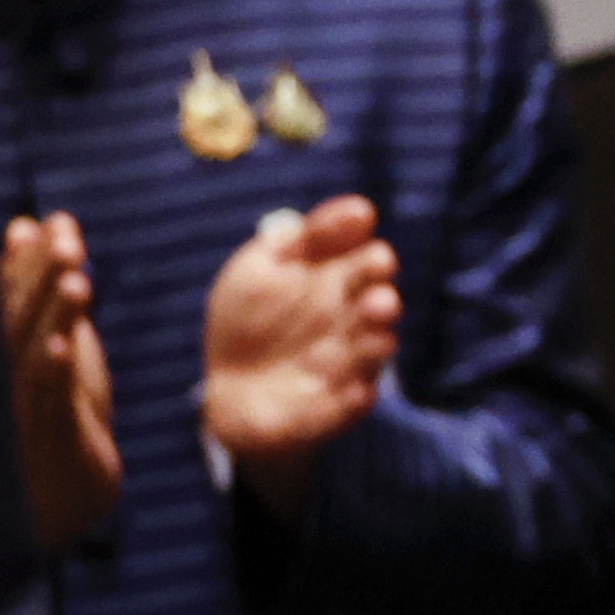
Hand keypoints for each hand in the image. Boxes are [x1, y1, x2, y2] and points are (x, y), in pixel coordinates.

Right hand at [0, 211, 118, 551]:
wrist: (64, 501)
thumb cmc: (61, 418)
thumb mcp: (62, 355)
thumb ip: (55, 300)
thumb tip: (44, 236)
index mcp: (9, 354)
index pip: (12, 299)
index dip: (26, 260)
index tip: (43, 222)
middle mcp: (6, 377)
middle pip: (20, 318)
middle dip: (42, 275)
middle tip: (65, 236)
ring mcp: (24, 408)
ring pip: (35, 354)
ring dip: (53, 315)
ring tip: (76, 277)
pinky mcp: (50, 440)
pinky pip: (48, 403)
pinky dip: (52, 372)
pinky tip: (62, 345)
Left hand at [201, 195, 400, 519]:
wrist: (234, 392)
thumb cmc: (248, 323)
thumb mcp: (262, 267)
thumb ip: (303, 237)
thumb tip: (362, 208)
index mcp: (340, 283)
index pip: (370, 263)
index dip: (373, 256)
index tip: (370, 248)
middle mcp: (354, 322)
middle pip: (380, 305)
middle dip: (380, 300)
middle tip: (377, 296)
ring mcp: (352, 364)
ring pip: (375, 350)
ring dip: (374, 342)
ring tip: (373, 334)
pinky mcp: (344, 405)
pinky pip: (356, 398)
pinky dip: (352, 393)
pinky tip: (341, 387)